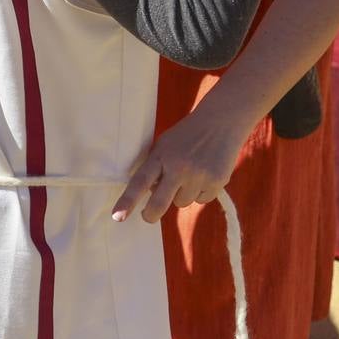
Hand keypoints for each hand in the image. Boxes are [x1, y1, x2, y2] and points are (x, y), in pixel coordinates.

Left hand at [112, 102, 249, 222]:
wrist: (221, 121)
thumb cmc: (187, 134)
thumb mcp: (165, 145)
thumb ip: (156, 166)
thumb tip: (150, 193)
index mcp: (161, 155)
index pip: (140, 181)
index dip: (128, 201)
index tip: (118, 217)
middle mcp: (179, 167)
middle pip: (159, 204)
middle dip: (151, 214)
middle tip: (148, 216)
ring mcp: (198, 176)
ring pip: (181, 203)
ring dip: (182, 195)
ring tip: (190, 174)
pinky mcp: (217, 182)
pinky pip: (201, 200)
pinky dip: (201, 192)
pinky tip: (205, 174)